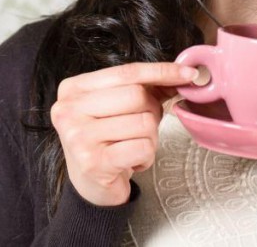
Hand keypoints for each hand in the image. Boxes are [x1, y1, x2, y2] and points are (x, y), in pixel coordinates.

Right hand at [50, 62, 197, 206]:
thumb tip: (182, 75)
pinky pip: (143, 147)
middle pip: (136, 95)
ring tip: (132, 147)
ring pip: (144, 122)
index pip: (126, 72)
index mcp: (73, 88)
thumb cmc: (106, 140)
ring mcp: (78, 137)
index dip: (160, 71)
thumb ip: (145, 87)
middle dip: (152, 111)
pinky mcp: (93, 162)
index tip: (188, 73)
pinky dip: (147, 156)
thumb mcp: (117, 107)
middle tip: (142, 128)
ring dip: (150, 138)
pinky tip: (132, 162)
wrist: (90, 185)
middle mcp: (69, 110)